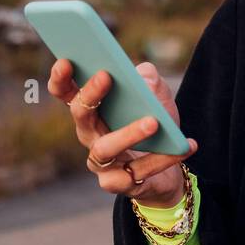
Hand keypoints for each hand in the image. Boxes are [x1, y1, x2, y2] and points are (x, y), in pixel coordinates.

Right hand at [46, 58, 195, 207]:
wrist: (169, 165)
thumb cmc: (155, 124)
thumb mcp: (157, 96)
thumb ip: (149, 79)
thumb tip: (142, 75)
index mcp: (92, 110)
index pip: (67, 93)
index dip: (61, 78)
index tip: (65, 60)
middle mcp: (90, 135)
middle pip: (81, 115)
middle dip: (90, 94)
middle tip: (106, 76)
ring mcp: (101, 162)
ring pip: (105, 148)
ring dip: (129, 133)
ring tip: (154, 122)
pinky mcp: (118, 183)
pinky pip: (137, 172)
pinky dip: (162, 159)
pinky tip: (183, 147)